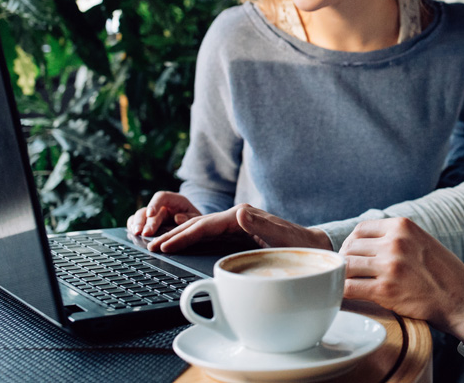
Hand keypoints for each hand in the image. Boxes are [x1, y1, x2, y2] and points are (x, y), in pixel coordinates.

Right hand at [127, 191, 201, 236]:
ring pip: (140, 215)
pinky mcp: (147, 222)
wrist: (193, 225)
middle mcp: (161, 206)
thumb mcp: (196, 217)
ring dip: (136, 224)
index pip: (161, 197)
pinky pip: (135, 222)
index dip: (154, 204)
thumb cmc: (193, 219)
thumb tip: (178, 218)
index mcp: (174, 200)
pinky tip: (132, 233)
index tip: (151, 214)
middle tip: (145, 233)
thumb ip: (189, 217)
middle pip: (148, 209)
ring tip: (136, 234)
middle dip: (146, 221)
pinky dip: (132, 226)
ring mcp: (152, 214)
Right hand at [147, 203, 331, 252]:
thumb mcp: (283, 236)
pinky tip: (179, 249)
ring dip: (179, 238)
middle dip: (173, 235)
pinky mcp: (237, 238)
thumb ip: (262, 225)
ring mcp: (236, 228)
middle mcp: (237, 219)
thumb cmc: (301, 244)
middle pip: (198, 227)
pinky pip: (208, 239)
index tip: (164, 245)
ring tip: (157, 247)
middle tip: (149, 247)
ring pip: (201, 232)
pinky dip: (191, 242)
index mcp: (242, 217)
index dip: (183, 235)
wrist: (314, 246)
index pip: (205, 225)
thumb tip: (239, 213)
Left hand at [339, 217, 463, 337]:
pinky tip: (345, 297)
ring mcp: (390, 266)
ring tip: (347, 285)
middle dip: (345, 261)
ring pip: (346, 266)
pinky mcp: (386, 290)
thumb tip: (364, 243)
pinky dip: (342, 293)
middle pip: (350, 247)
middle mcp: (395, 242)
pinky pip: (349, 288)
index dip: (351, 244)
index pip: (360, 229)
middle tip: (347, 274)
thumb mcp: (421, 241)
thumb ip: (397, 238)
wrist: (462, 299)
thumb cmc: (443, 274)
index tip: (353, 257)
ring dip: (343, 277)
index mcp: (402, 226)